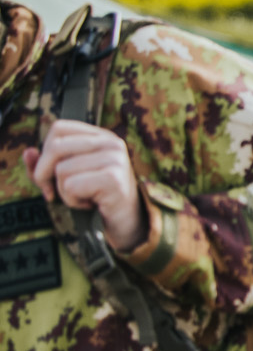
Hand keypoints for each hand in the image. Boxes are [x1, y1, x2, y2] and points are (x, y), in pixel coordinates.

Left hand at [25, 120, 145, 250]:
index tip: (49, 173)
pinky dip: (73, 200)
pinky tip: (89, 203)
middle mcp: (111, 143)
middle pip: (55, 147)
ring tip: (82, 196)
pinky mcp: (113, 178)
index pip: (59, 128)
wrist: (126, 222)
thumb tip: (28, 152)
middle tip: (53, 191)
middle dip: (44, 173)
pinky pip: (71, 186)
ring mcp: (115, 159)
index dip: (45, 151)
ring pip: (61, 169)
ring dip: (64, 191)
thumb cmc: (96, 197)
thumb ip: (45, 164)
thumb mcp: (68, 176)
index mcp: (102, 136)